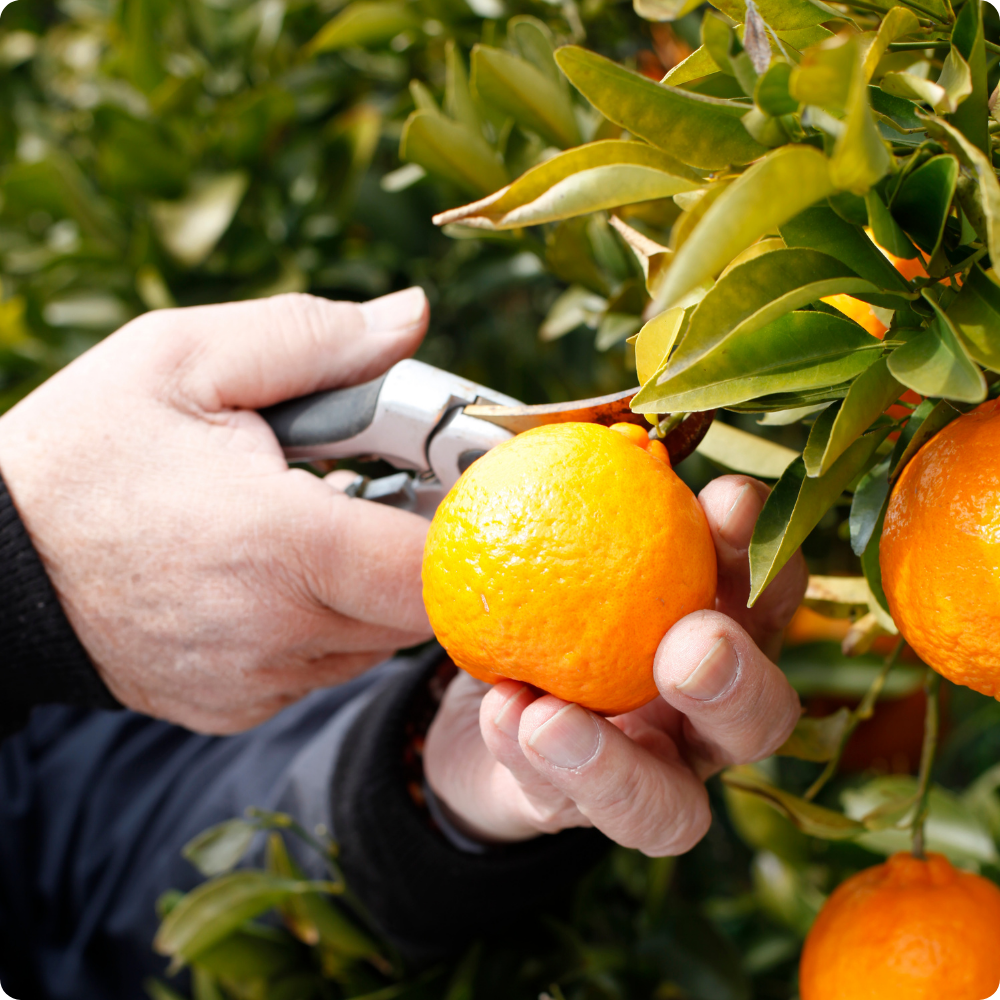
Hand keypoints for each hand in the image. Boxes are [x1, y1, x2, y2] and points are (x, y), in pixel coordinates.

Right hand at [0, 289, 433, 732]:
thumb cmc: (87, 451)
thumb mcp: (184, 358)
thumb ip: (313, 337)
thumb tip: (413, 316)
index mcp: (278, 544)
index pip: (434, 566)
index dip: (467, 521)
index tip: (454, 476)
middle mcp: (278, 631)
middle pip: (421, 608)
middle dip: (423, 544)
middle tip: (380, 480)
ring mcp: (259, 680)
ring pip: (380, 640)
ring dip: (376, 581)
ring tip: (319, 518)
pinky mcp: (241, 705)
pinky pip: (329, 664)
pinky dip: (330, 619)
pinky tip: (280, 572)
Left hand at [423, 475, 806, 854]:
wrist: (480, 693)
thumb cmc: (536, 589)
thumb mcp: (552, 539)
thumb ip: (577, 505)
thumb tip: (599, 439)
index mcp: (714, 626)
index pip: (766, 595)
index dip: (763, 552)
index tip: (728, 501)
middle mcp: (700, 714)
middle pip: (767, 719)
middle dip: (740, 681)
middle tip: (691, 644)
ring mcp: (648, 778)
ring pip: (678, 808)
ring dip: (619, 764)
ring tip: (552, 718)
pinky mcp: (583, 819)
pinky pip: (571, 810)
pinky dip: (534, 764)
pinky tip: (500, 711)